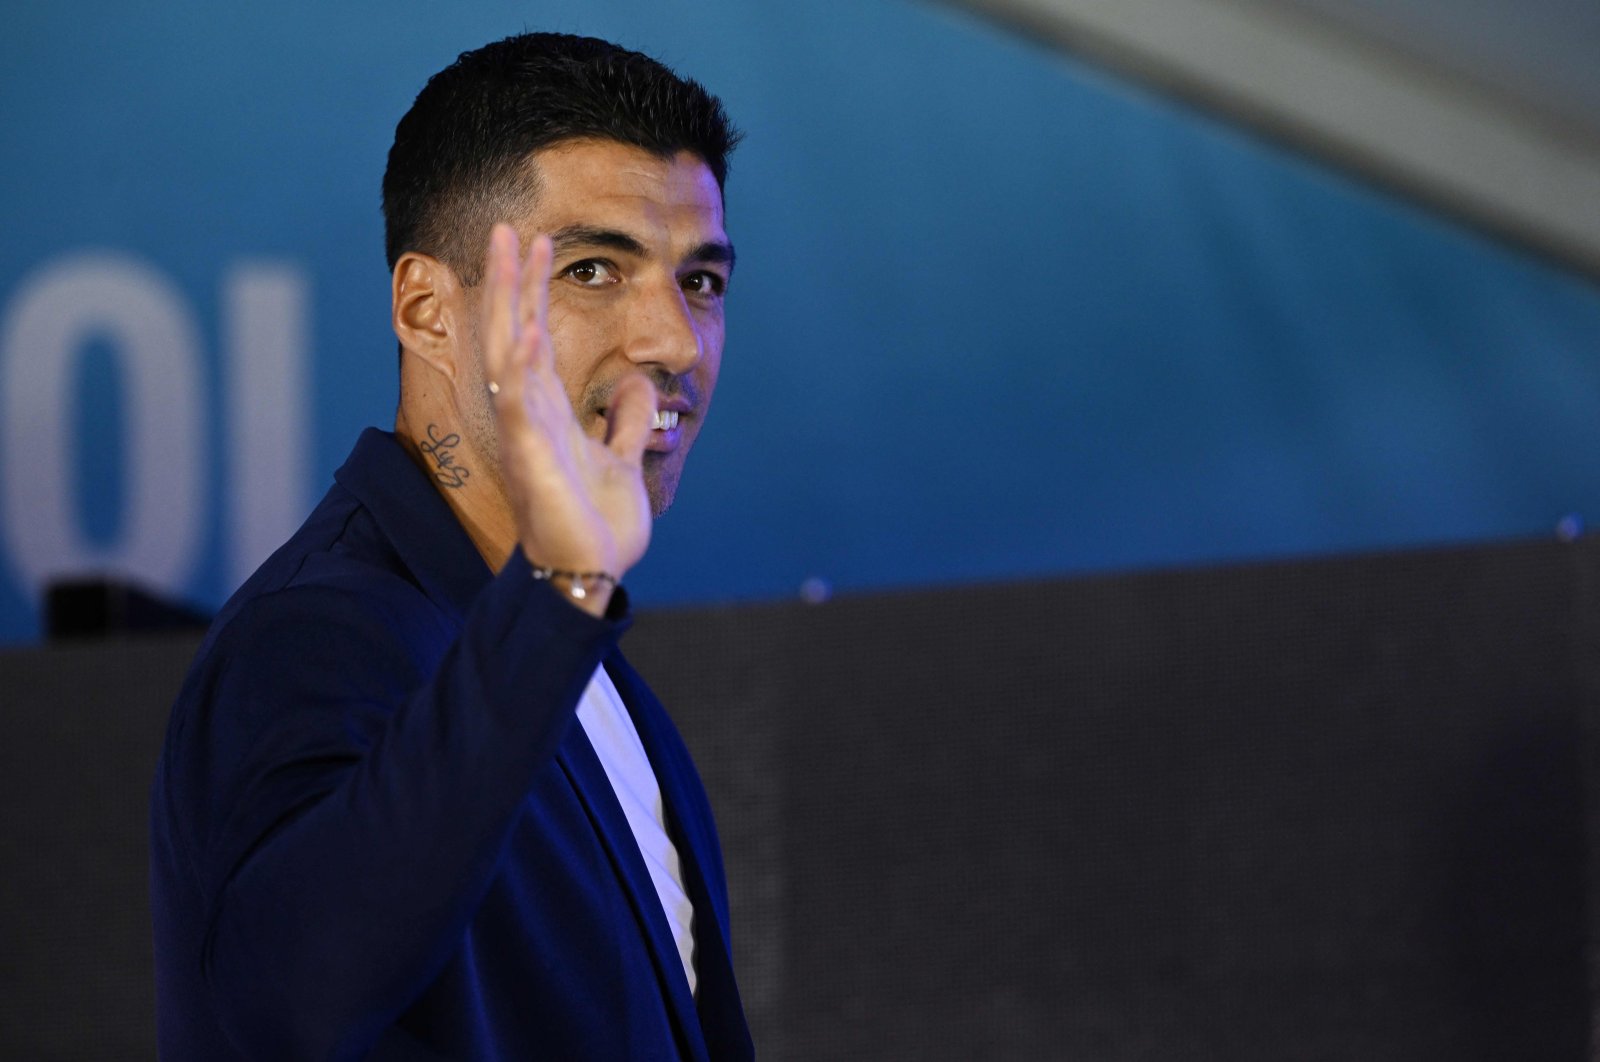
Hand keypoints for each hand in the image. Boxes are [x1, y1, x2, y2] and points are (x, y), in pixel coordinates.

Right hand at [481, 223, 654, 610]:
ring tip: (507, 249)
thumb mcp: (622, 458)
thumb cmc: (597, 523)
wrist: (592, 571)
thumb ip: (625, 421)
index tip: (541, 242)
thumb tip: (636, 384)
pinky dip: (521, 368)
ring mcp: (528, 431)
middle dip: (512, 279)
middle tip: (507, 225)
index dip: (535, 291)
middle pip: (514, 331)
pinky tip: (521, 330)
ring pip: (509, 352)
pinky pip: (521, 405)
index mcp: (551, 410)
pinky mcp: (531, 456)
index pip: (537, 336)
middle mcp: (532, 412)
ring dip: (508, 300)